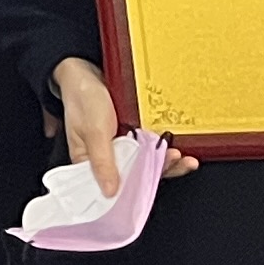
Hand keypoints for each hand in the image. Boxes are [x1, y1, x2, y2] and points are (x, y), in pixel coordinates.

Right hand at [55, 58, 195, 194]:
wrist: (87, 72)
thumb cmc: (82, 101)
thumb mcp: (92, 132)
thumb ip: (102, 162)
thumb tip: (110, 192)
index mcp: (91, 164)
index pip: (114, 187)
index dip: (135, 190)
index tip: (153, 186)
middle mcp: (110, 159)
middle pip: (136, 175)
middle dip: (159, 171)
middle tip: (174, 162)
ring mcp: (124, 146)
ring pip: (147, 161)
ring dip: (166, 160)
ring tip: (180, 156)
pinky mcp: (134, 134)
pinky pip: (151, 146)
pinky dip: (164, 146)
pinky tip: (176, 144)